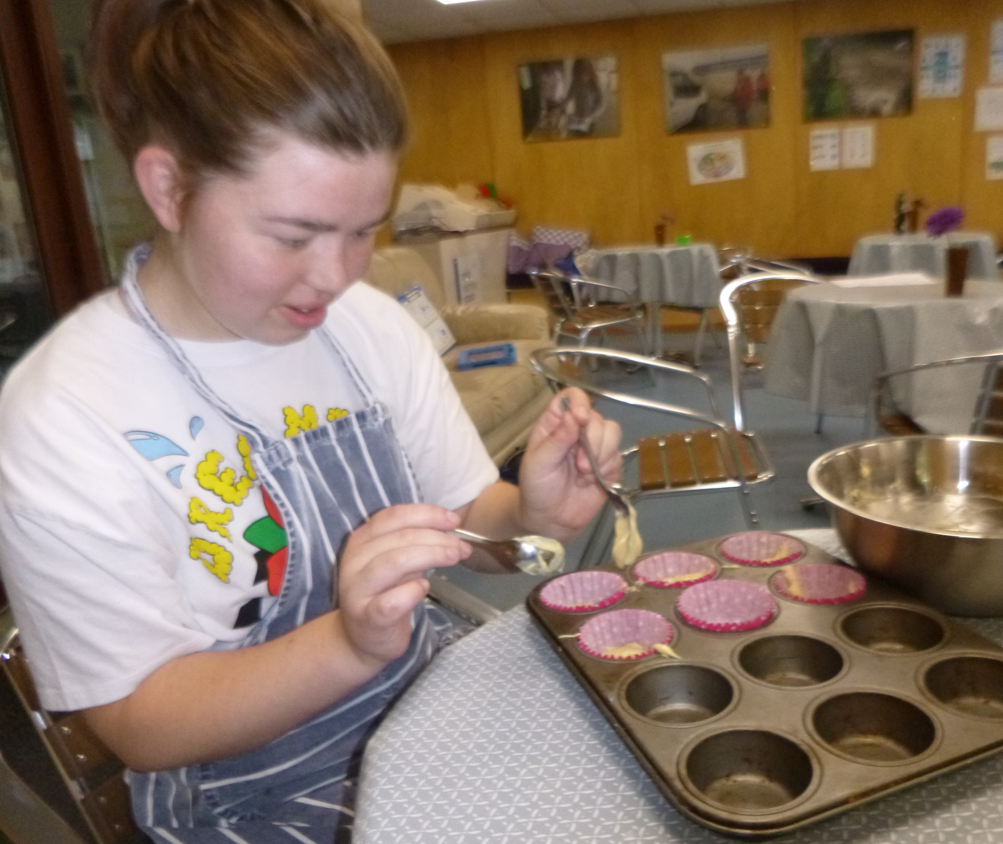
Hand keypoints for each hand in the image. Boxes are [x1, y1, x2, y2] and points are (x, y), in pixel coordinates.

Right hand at [337, 504, 468, 666]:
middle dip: (437, 538)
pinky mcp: (367, 618)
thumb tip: (450, 526)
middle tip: (462, 547)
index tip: (454, 521)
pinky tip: (424, 587)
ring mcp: (358, 590)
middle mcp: (354, 561)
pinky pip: (390, 601)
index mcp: (362, 540)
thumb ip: (415, 542)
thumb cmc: (384, 593)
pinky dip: (411, 591)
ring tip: (454, 558)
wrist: (362, 639)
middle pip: (399, 537)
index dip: (426, 514)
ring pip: (394, 562)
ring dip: (430, 555)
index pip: (393, 516)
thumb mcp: (396, 560)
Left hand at [517, 387, 621, 539]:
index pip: (571, 397)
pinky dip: (606, 468)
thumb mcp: (539, 462)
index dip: (580, 402)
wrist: (550, 520)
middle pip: (596, 417)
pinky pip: (617, 455)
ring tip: (584, 474)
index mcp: (555, 423)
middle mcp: (577, 430)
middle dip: (592, 440)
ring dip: (600, 454)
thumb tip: (575, 416)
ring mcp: (594, 446)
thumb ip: (557, 439)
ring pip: (612, 432)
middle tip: (578, 464)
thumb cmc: (537, 487)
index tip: (581, 419)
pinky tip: (592, 481)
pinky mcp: (608, 464)